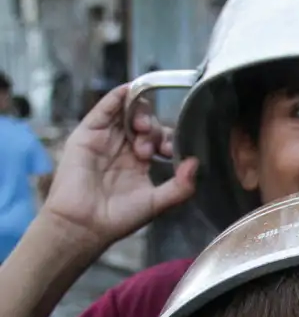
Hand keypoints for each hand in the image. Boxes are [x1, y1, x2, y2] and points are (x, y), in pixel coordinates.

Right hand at [41, 86, 197, 250]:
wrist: (84, 225)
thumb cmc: (118, 218)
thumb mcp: (158, 203)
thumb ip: (181, 186)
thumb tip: (196, 163)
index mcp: (140, 162)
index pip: (161, 139)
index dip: (170, 139)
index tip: (171, 151)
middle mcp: (123, 148)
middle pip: (146, 123)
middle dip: (155, 129)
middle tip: (151, 147)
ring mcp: (106, 139)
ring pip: (127, 112)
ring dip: (141, 112)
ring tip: (143, 127)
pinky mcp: (88, 134)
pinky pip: (104, 109)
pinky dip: (117, 97)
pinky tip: (129, 91)